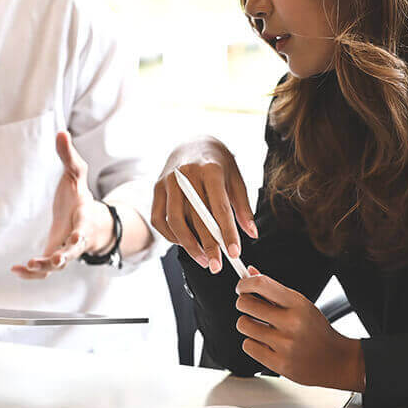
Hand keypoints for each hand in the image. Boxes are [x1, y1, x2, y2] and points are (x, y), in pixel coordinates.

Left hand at [11, 131, 113, 279]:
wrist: (90, 223)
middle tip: (52, 261)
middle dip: (63, 258)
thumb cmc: (81, 198)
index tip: (74, 237)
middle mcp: (76, 241)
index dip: (79, 234)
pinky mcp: (54, 257)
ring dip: (43, 269)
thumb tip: (62, 132)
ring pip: (57, 267)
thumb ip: (69, 156)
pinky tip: (15, 270)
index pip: (83, 229)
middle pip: (72, 254)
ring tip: (24, 267)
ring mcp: (65, 252)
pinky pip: (44, 272)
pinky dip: (32, 274)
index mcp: (83, 219)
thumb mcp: (77, 174)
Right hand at [151, 137, 256, 273]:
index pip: (219, 207)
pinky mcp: (156, 188)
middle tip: (217, 266)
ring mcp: (167, 181)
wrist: (192, 141)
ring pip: (174, 221)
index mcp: (209, 169)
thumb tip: (251, 233)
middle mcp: (185, 175)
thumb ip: (243, 206)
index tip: (234, 253)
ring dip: (188, 245)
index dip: (227, 232)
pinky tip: (185, 244)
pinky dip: (171, 236)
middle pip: (195, 218)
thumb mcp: (236, 178)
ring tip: (202, 259)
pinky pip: (159, 219)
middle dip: (208, 245)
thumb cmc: (218, 163)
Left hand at [233, 267, 364, 391]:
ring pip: (243, 325)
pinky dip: (253, 344)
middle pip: (245, 304)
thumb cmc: (316, 330)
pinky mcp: (280, 363)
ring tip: (262, 328)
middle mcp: (291, 322)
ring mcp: (285, 344)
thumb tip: (249, 273)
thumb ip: (273, 290)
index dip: (244, 284)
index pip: (260, 284)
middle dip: (244, 304)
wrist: (337, 360)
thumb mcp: (300, 304)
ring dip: (248, 325)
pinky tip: (266, 344)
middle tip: (251, 308)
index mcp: (297, 303)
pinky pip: (248, 346)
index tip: (241, 287)